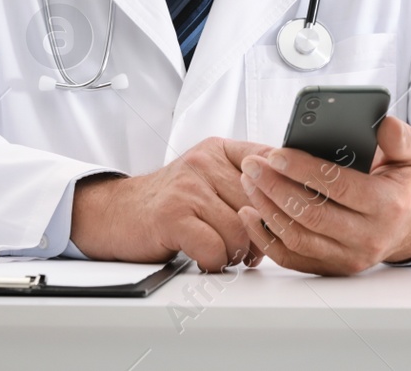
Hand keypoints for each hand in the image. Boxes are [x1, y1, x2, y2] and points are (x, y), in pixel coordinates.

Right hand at [69, 137, 273, 271]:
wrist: (115, 213)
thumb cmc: (170, 201)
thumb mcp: (207, 177)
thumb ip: (244, 182)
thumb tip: (293, 202)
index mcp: (219, 149)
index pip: (271, 160)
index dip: (288, 188)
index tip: (295, 210)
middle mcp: (204, 162)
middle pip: (260, 203)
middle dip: (261, 233)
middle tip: (252, 249)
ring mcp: (188, 187)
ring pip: (241, 229)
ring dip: (236, 252)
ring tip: (224, 253)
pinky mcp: (173, 215)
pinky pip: (216, 248)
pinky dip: (215, 261)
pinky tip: (205, 257)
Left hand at [236, 115, 410, 275]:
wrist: (408, 225)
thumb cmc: (401, 185)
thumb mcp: (410, 156)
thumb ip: (400, 138)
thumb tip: (384, 124)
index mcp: (387, 205)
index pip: (339, 187)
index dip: (304, 170)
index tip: (277, 154)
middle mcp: (368, 237)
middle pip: (312, 214)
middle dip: (275, 187)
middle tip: (253, 165)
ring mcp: (348, 257)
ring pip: (297, 237)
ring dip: (267, 208)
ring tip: (249, 181)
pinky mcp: (331, 268)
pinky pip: (291, 257)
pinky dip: (264, 238)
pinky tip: (250, 213)